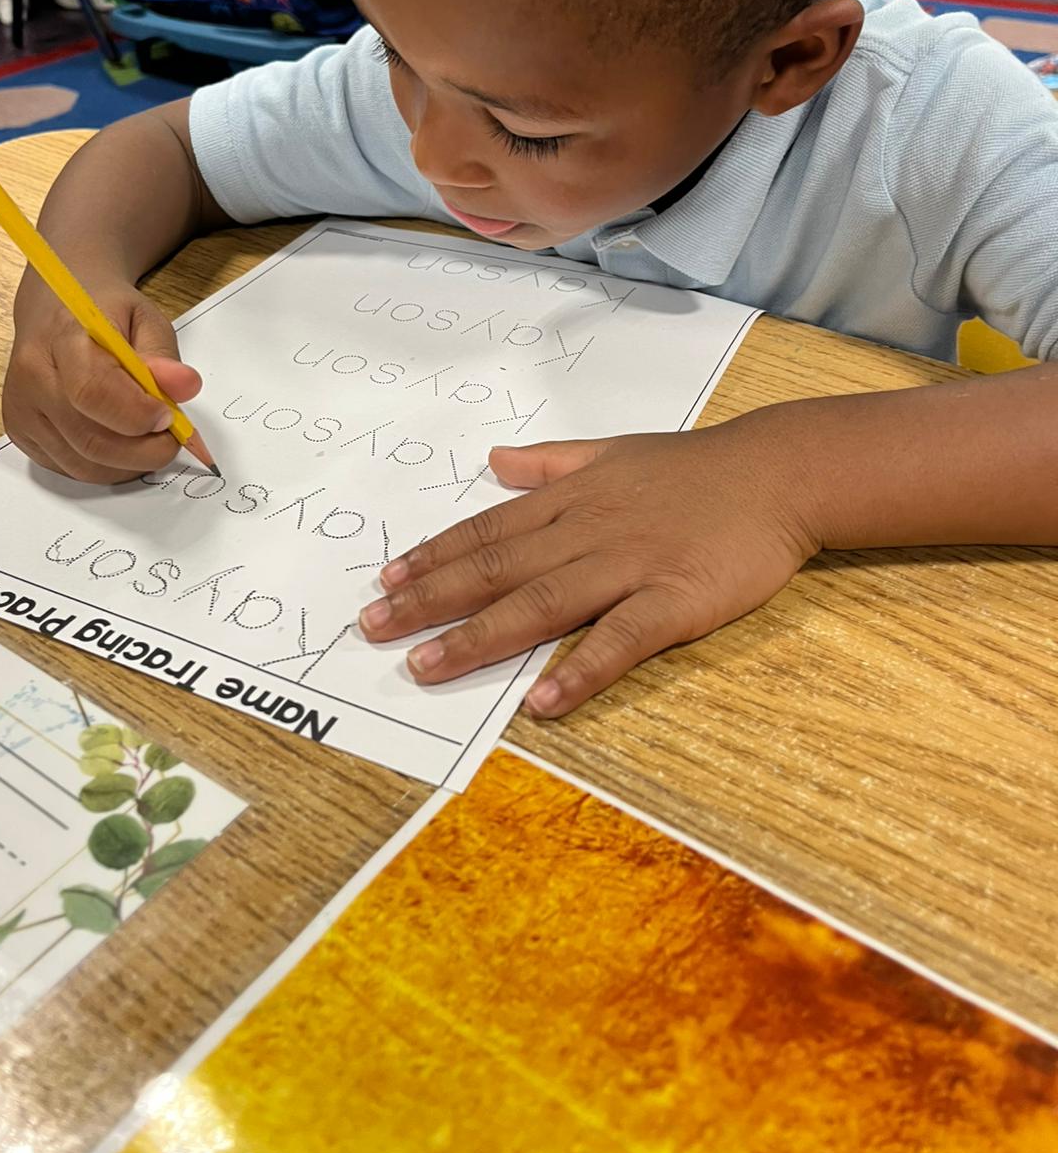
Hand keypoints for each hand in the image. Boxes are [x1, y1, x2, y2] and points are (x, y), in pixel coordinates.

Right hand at [3, 279, 201, 483]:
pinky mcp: (20, 432)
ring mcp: (21, 410)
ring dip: (129, 464)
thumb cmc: (101, 309)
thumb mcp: (144, 316)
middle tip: (172, 438)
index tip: (170, 417)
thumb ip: (163, 355)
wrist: (54, 304)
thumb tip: (184, 387)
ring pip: (83, 464)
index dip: (138, 414)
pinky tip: (122, 442)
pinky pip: (70, 468)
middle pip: (90, 440)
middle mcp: (32, 378)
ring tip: (150, 438)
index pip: (94, 392)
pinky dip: (107, 466)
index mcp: (61, 338)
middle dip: (144, 451)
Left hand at [358, 419, 818, 716]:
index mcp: (571, 499)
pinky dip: (579, 670)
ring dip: (480, 638)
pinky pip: (619, 640)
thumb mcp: (612, 450)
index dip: (433, 558)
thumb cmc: (694, 466)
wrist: (777, 473)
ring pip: (541, 605)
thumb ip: (550, 461)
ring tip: (428, 667)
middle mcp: (586, 532)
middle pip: (496, 569)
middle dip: (430, 601)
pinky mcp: (674, 601)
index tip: (386, 583)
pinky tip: (541, 702)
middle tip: (375, 630)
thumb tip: (496, 459)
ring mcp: (629, 567)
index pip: (486, 531)